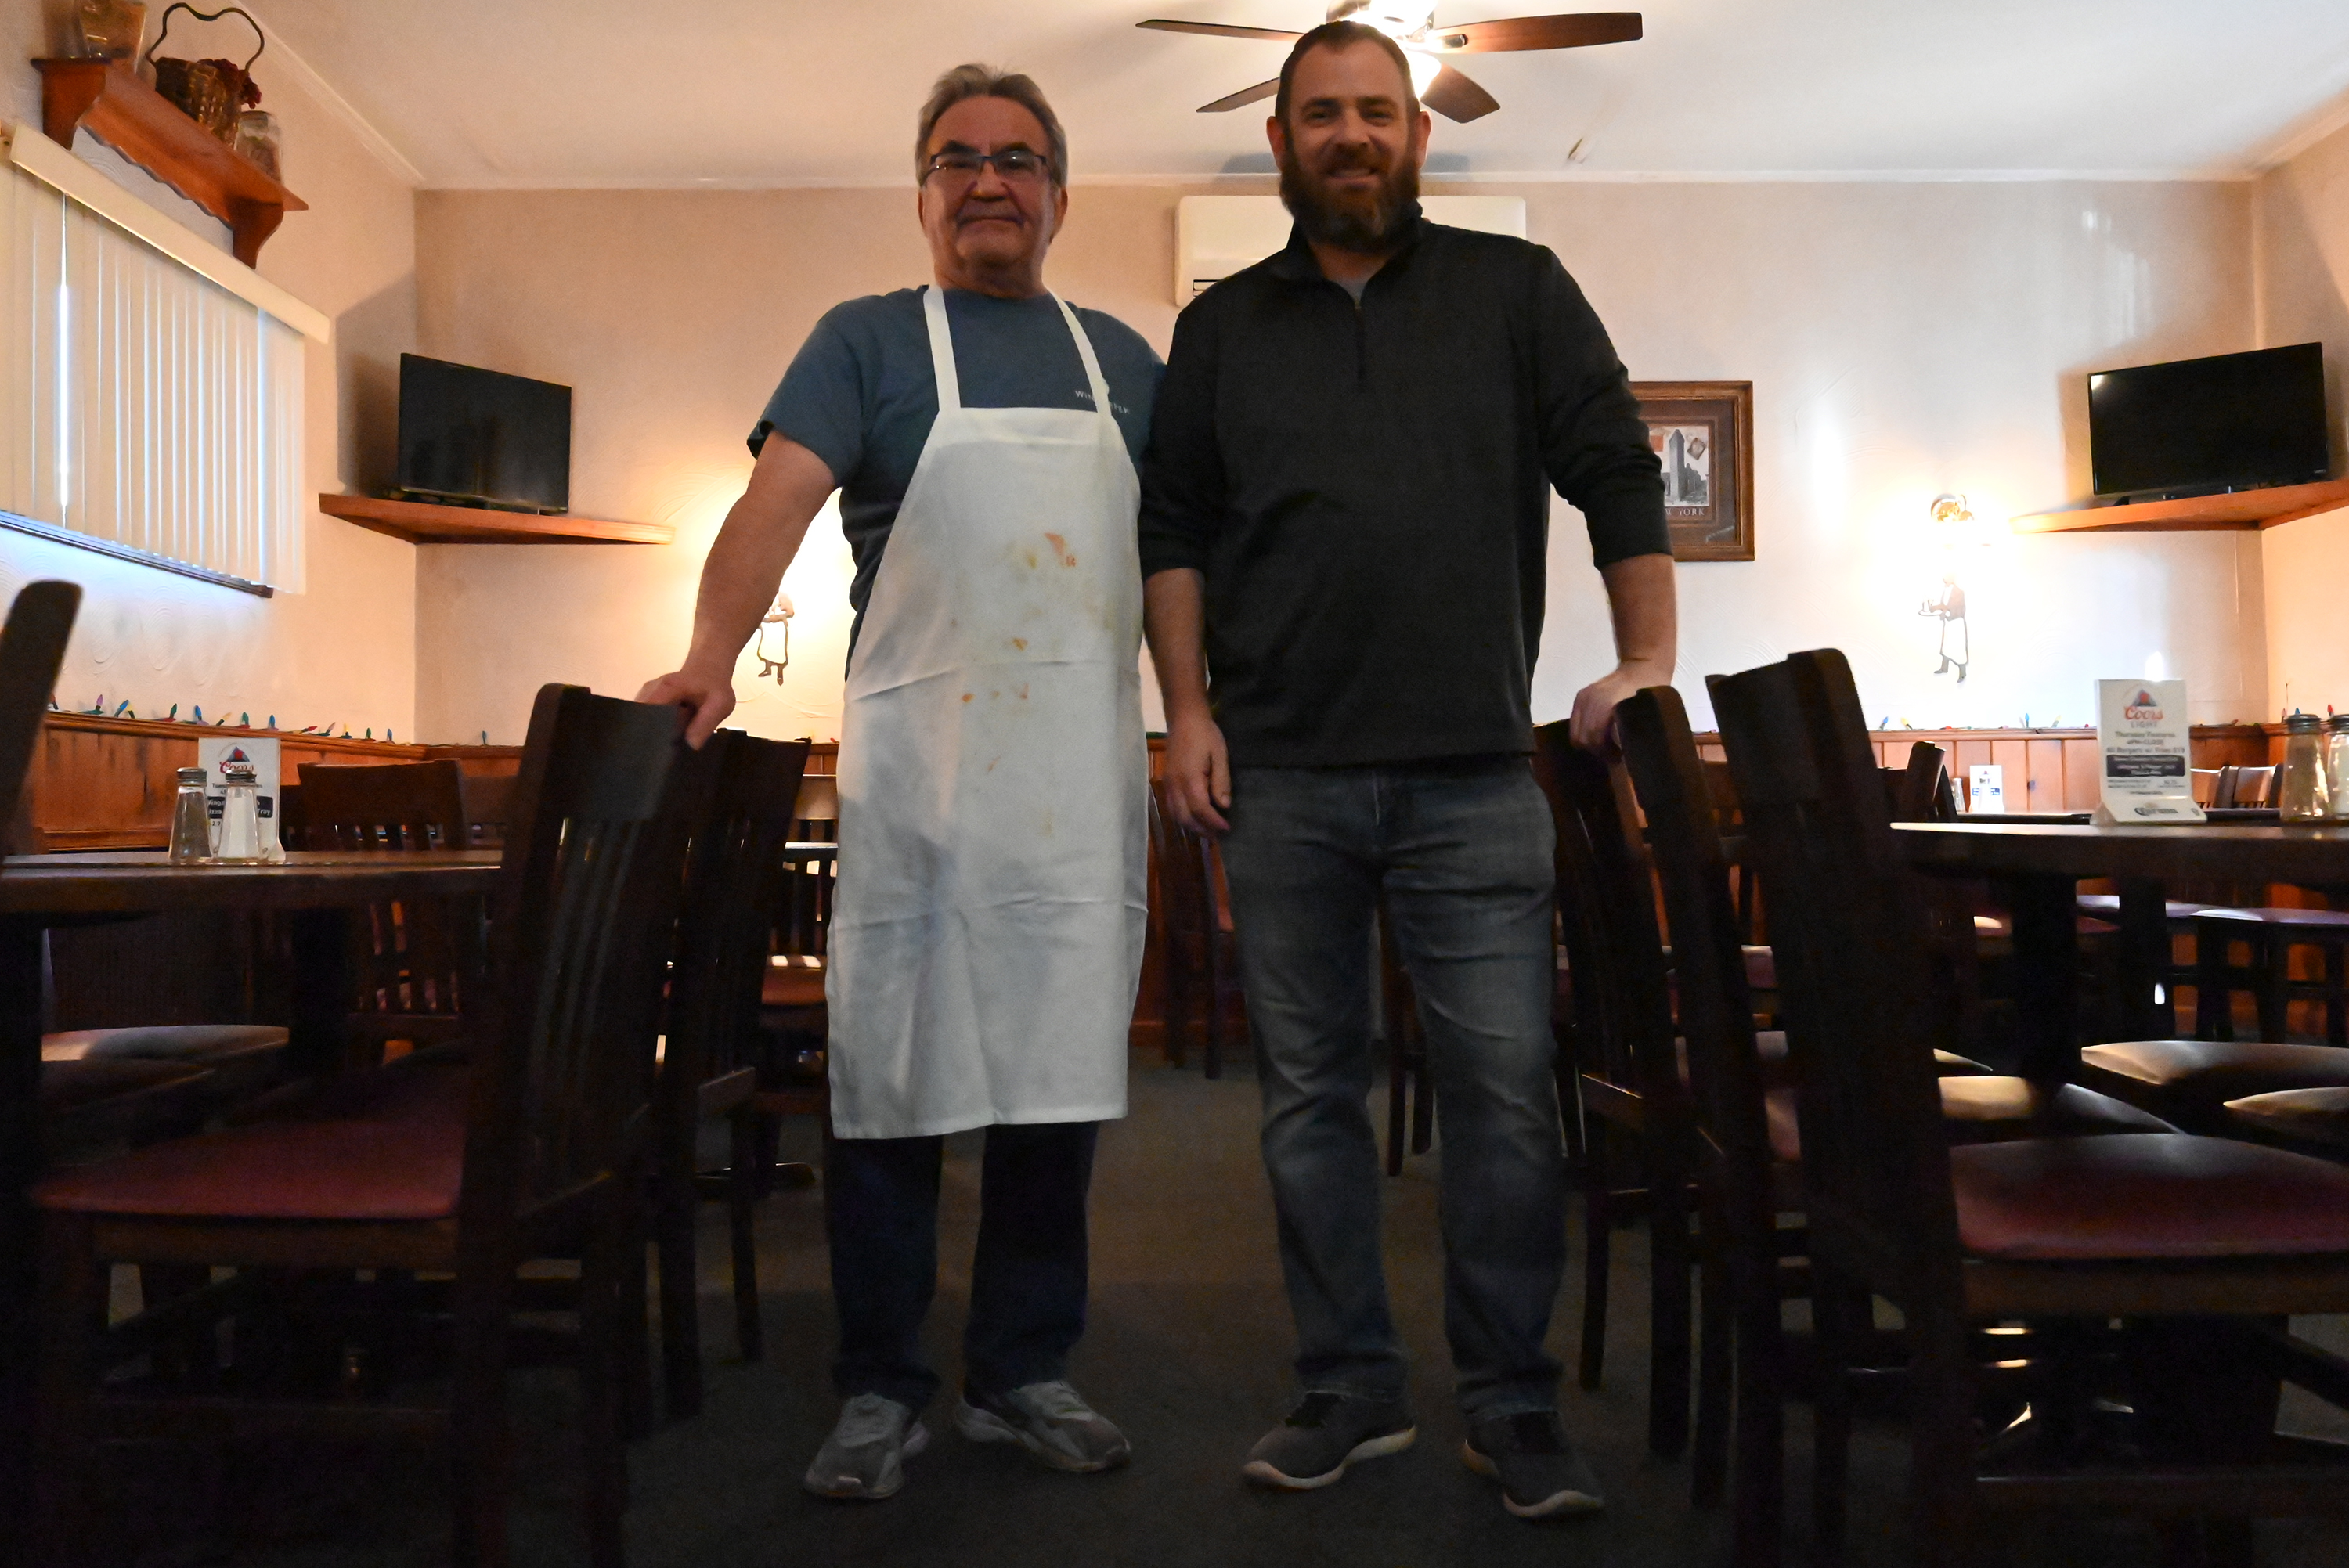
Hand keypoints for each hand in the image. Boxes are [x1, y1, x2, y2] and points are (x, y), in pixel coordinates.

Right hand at [636, 664, 735, 748]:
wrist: (708, 669)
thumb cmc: (715, 687)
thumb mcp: (720, 704)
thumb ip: (706, 723)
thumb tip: (692, 745)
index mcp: (666, 688)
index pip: (648, 712)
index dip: (651, 732)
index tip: (656, 751)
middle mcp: (650, 690)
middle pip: (641, 718)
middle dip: (649, 736)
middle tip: (662, 754)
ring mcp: (645, 694)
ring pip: (641, 719)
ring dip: (651, 732)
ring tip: (663, 747)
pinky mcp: (646, 700)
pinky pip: (644, 717)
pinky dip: (653, 728)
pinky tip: (663, 737)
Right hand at [1163, 705, 1231, 835]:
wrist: (1184, 718)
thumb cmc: (1205, 734)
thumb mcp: (1219, 754)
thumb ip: (1221, 781)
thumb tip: (1223, 805)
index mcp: (1189, 778)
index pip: (1201, 809)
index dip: (1214, 822)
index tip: (1227, 829)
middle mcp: (1175, 785)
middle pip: (1185, 817)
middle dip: (1202, 829)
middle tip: (1218, 836)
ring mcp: (1168, 783)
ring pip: (1176, 814)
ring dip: (1191, 826)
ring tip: (1208, 831)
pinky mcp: (1166, 781)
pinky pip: (1172, 806)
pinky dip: (1183, 817)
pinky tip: (1194, 818)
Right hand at [1568, 659, 1669, 753]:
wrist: (1642, 665)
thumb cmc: (1650, 689)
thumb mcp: (1646, 711)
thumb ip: (1632, 731)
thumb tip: (1626, 755)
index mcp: (1606, 704)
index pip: (1595, 738)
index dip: (1605, 753)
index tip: (1618, 758)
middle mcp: (1590, 700)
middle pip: (1583, 737)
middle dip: (1597, 750)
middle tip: (1613, 756)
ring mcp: (1583, 698)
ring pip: (1576, 732)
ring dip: (1589, 743)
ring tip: (1605, 746)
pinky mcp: (1580, 697)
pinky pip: (1575, 723)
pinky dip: (1583, 732)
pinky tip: (1599, 734)